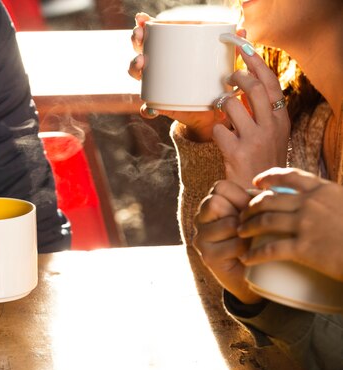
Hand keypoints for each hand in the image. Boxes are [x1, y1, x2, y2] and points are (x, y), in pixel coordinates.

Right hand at [128, 12, 229, 140]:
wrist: (211, 112)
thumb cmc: (212, 82)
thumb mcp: (221, 64)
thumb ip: (230, 49)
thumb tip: (242, 32)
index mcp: (168, 53)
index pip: (150, 37)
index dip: (142, 27)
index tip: (142, 19)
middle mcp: (157, 68)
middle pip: (140, 51)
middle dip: (136, 41)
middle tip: (140, 36)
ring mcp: (156, 86)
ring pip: (138, 76)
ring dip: (135, 67)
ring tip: (142, 63)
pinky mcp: (161, 107)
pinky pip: (149, 109)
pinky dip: (149, 109)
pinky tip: (152, 108)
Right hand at [193, 180, 262, 303]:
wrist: (256, 275)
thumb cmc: (258, 238)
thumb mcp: (256, 214)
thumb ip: (255, 200)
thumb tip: (269, 187)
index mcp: (209, 205)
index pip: (219, 187)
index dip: (240, 196)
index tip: (250, 209)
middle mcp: (199, 220)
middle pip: (215, 202)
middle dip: (240, 213)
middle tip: (249, 227)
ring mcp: (201, 239)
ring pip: (228, 224)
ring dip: (246, 232)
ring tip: (251, 241)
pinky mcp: (208, 257)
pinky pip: (234, 245)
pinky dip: (247, 249)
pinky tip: (249, 254)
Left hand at [212, 44, 289, 187]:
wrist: (257, 195)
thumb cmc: (260, 161)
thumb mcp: (271, 135)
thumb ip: (262, 113)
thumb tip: (244, 87)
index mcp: (281, 120)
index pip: (270, 84)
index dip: (257, 64)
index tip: (245, 49)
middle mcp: (271, 127)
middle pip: (253, 88)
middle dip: (236, 76)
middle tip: (228, 76)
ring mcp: (255, 139)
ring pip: (232, 105)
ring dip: (221, 103)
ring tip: (221, 109)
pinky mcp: (237, 152)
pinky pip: (217, 130)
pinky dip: (215, 130)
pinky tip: (220, 138)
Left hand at [238, 168, 342, 281]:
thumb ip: (331, 201)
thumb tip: (322, 201)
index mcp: (324, 191)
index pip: (290, 176)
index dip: (269, 177)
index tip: (256, 183)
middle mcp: (312, 204)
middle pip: (269, 199)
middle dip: (250, 206)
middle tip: (242, 214)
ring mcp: (307, 225)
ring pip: (264, 221)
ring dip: (246, 227)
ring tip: (240, 233)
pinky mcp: (305, 248)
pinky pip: (270, 249)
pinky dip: (254, 254)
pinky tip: (246, 259)